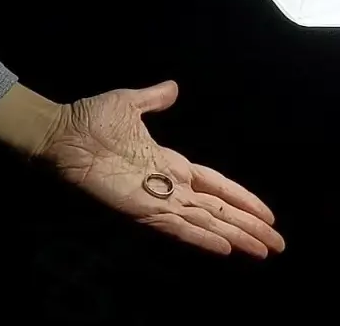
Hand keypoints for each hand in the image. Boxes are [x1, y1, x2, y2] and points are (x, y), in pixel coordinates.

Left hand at [35, 81, 284, 257]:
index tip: (267, 215)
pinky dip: (202, 239)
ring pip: (207, 223)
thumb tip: (174, 87)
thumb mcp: (130, 103)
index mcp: (170, 165)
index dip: (242, 200)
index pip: (217, 185)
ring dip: (236, 237)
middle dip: (250, 227)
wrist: (61, 133)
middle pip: (220, 210)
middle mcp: (170, 187)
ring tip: (264, 251)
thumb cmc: (91, 120)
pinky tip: (225, 249)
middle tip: (278, 246)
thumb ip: (154, 98)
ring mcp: (157, 201)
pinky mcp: (142, 211)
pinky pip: (178, 227)